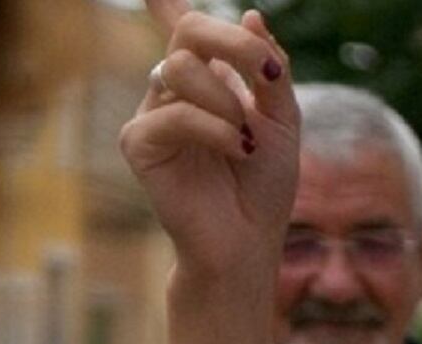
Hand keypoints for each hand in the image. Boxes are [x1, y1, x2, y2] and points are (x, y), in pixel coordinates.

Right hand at [119, 0, 298, 281]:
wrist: (249, 241)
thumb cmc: (264, 186)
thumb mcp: (282, 122)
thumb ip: (271, 72)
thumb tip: (253, 16)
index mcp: (209, 80)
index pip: (184, 28)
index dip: (169, 3)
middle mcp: (174, 90)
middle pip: (187, 32)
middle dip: (231, 43)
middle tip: (266, 72)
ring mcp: (152, 113)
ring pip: (178, 68)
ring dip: (226, 99)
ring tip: (247, 138)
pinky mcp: (139, 143)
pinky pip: (175, 114)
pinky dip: (214, 129)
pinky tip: (236, 151)